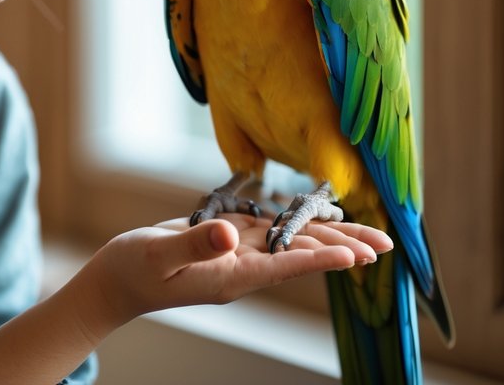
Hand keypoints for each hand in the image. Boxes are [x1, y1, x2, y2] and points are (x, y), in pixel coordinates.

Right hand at [78, 214, 392, 336]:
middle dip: (344, 248)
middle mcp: (242, 267)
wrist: (116, 281)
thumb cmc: (132, 270)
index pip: (287, 266)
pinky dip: (297, 225)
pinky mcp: (226, 242)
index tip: (359, 258)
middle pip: (302, 255)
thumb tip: (232, 235)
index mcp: (231, 274)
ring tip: (368, 236)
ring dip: (329, 236)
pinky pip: (270, 232)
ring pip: (292, 242)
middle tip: (387, 245)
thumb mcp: (159, 255)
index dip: (322, 260)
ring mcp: (236, 255)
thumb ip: (196, 243)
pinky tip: (316, 221)